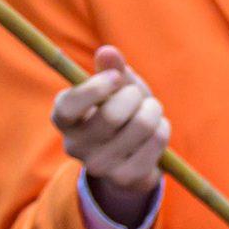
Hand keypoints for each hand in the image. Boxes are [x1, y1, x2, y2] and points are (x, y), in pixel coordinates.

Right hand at [50, 48, 167, 228]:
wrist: (130, 155)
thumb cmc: (121, 110)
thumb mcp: (116, 87)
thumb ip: (111, 69)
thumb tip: (108, 51)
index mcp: (64, 119)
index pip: (69, 106)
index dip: (96, 88)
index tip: (116, 77)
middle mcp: (74, 146)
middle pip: (112, 115)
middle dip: (136, 96)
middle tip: (139, 97)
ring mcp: (99, 166)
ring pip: (141, 126)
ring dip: (154, 111)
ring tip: (149, 112)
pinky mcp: (125, 178)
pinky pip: (157, 142)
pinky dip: (163, 129)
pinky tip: (156, 132)